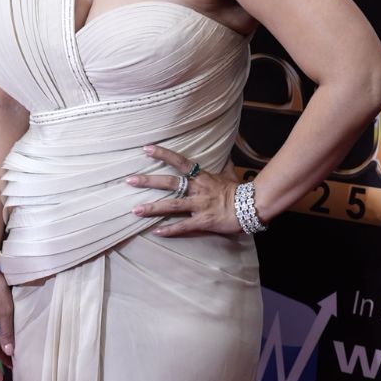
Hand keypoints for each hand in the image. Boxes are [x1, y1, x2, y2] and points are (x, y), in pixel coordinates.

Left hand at [126, 144, 243, 237]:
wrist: (251, 206)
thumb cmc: (239, 190)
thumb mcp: (229, 173)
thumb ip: (223, 163)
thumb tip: (225, 152)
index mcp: (202, 177)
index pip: (180, 162)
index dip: (163, 155)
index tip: (146, 149)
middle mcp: (197, 189)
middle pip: (169, 183)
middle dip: (148, 181)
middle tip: (129, 180)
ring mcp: (199, 206)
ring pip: (172, 205)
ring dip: (152, 208)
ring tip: (135, 210)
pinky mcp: (203, 221)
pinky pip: (184, 226)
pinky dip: (170, 230)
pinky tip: (156, 232)